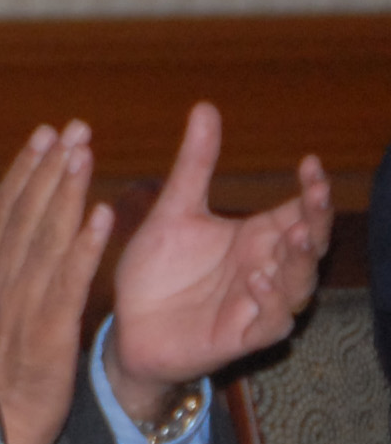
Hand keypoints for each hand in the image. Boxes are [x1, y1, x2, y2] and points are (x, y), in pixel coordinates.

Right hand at [0, 122, 111, 443]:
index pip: (5, 209)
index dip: (25, 169)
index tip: (45, 134)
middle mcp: (1, 278)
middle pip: (27, 213)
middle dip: (50, 168)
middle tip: (73, 128)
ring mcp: (24, 302)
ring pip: (47, 237)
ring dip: (66, 193)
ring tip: (86, 154)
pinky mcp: (50, 327)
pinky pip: (71, 281)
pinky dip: (86, 247)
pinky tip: (104, 216)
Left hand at [102, 104, 330, 420]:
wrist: (126, 327)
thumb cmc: (157, 272)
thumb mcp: (173, 211)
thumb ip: (194, 166)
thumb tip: (206, 107)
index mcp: (256, 238)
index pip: (299, 211)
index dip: (312, 190)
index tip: (310, 162)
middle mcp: (265, 269)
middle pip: (310, 245)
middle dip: (317, 221)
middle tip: (315, 195)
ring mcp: (257, 304)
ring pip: (298, 284)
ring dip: (299, 261)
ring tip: (293, 234)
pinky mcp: (241, 336)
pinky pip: (271, 323)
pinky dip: (270, 302)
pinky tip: (257, 278)